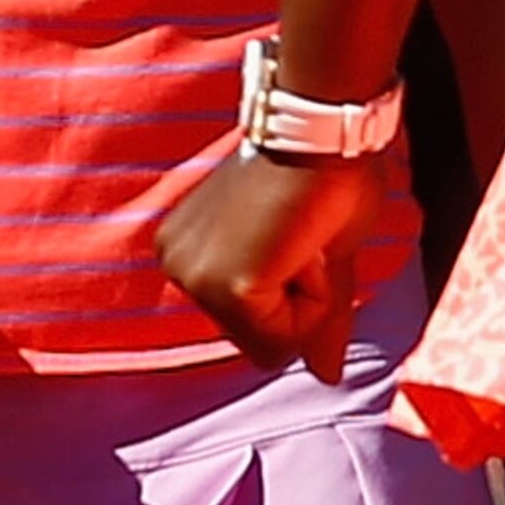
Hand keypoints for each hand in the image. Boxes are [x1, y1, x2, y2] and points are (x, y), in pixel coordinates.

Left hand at [157, 143, 378, 375]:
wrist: (324, 129)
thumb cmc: (323, 176)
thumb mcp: (316, 261)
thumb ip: (313, 321)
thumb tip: (326, 376)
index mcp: (188, 252)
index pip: (253, 326)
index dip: (297, 295)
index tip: (298, 235)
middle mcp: (177, 264)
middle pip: (259, 341)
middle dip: (300, 300)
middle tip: (302, 236)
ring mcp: (196, 276)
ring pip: (274, 344)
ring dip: (308, 297)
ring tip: (301, 236)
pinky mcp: (227, 286)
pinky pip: (285, 337)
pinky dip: (313, 297)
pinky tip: (303, 243)